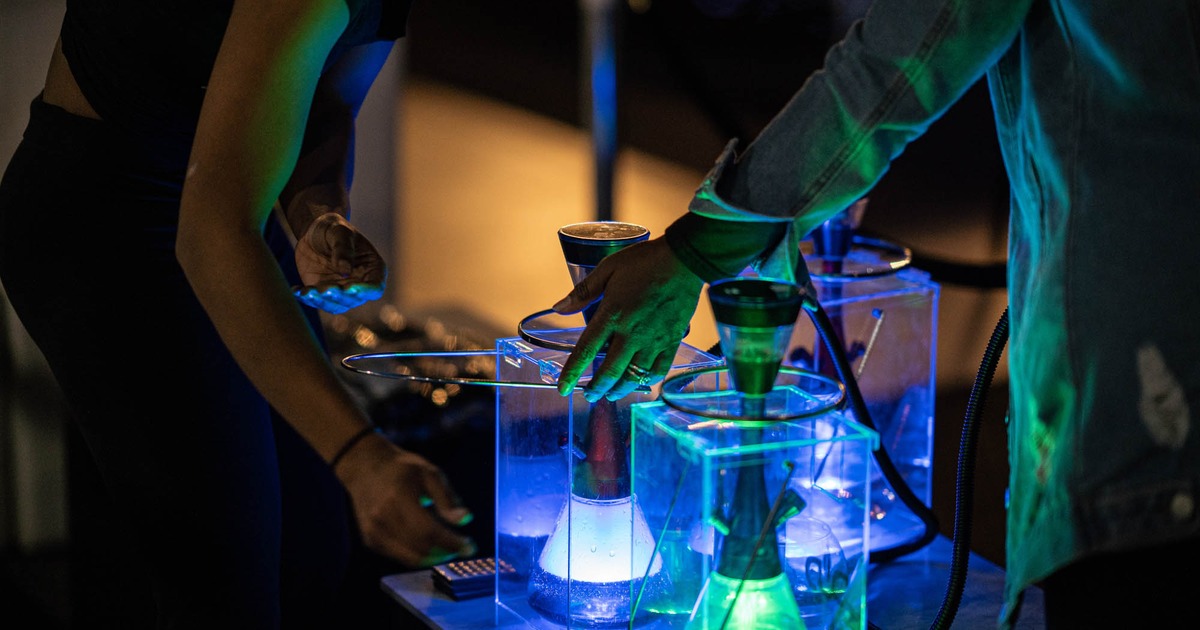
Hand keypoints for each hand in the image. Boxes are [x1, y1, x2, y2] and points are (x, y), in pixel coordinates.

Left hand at [293, 212, 385, 313]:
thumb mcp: (339, 232)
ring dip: (322, 301)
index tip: (350, 288)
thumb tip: (346, 272)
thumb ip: (343, 249)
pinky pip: (316, 302)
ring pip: (335, 305)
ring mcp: (342, 290)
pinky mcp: (323, 292)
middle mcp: (359, 284)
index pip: (375, 287)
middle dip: (339, 297)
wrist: (315, 232)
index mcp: (372, 269)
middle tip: (326, 289)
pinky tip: (297, 290)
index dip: (364, 291)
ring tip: (308, 292)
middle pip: (354, 300)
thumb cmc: (334, 228)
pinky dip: (307, 298)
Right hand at [334, 433, 475, 566]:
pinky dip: (418, 555)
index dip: (452, 543)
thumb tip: (465, 520)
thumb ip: (447, 498)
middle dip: (446, 552)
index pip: (429, 531)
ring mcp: (374, 531)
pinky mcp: (370, 540)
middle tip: (462, 547)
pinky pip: (399, 556)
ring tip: (448, 548)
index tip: (470, 547)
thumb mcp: (429, 473)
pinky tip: (429, 544)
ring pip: (411, 558)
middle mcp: (382, 517)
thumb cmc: (402, 468)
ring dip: (434, 557)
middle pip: (421, 548)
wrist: (364, 466)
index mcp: (399, 497)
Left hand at [553, 236, 703, 401]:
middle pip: (610, 371)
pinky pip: (659, 369)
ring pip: (634, 376)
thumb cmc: (644, 261)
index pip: (586, 351)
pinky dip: (647, 381)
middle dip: (596, 388)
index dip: (572, 372)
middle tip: (589, 395)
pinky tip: (640, 382)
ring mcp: (653, 339)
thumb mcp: (608, 269)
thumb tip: (558, 308)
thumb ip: (582, 292)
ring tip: (610, 394)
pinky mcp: (672, 341)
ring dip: (619, 389)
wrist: (684, 260)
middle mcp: (632, 332)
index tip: (563, 388)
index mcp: (612, 314)